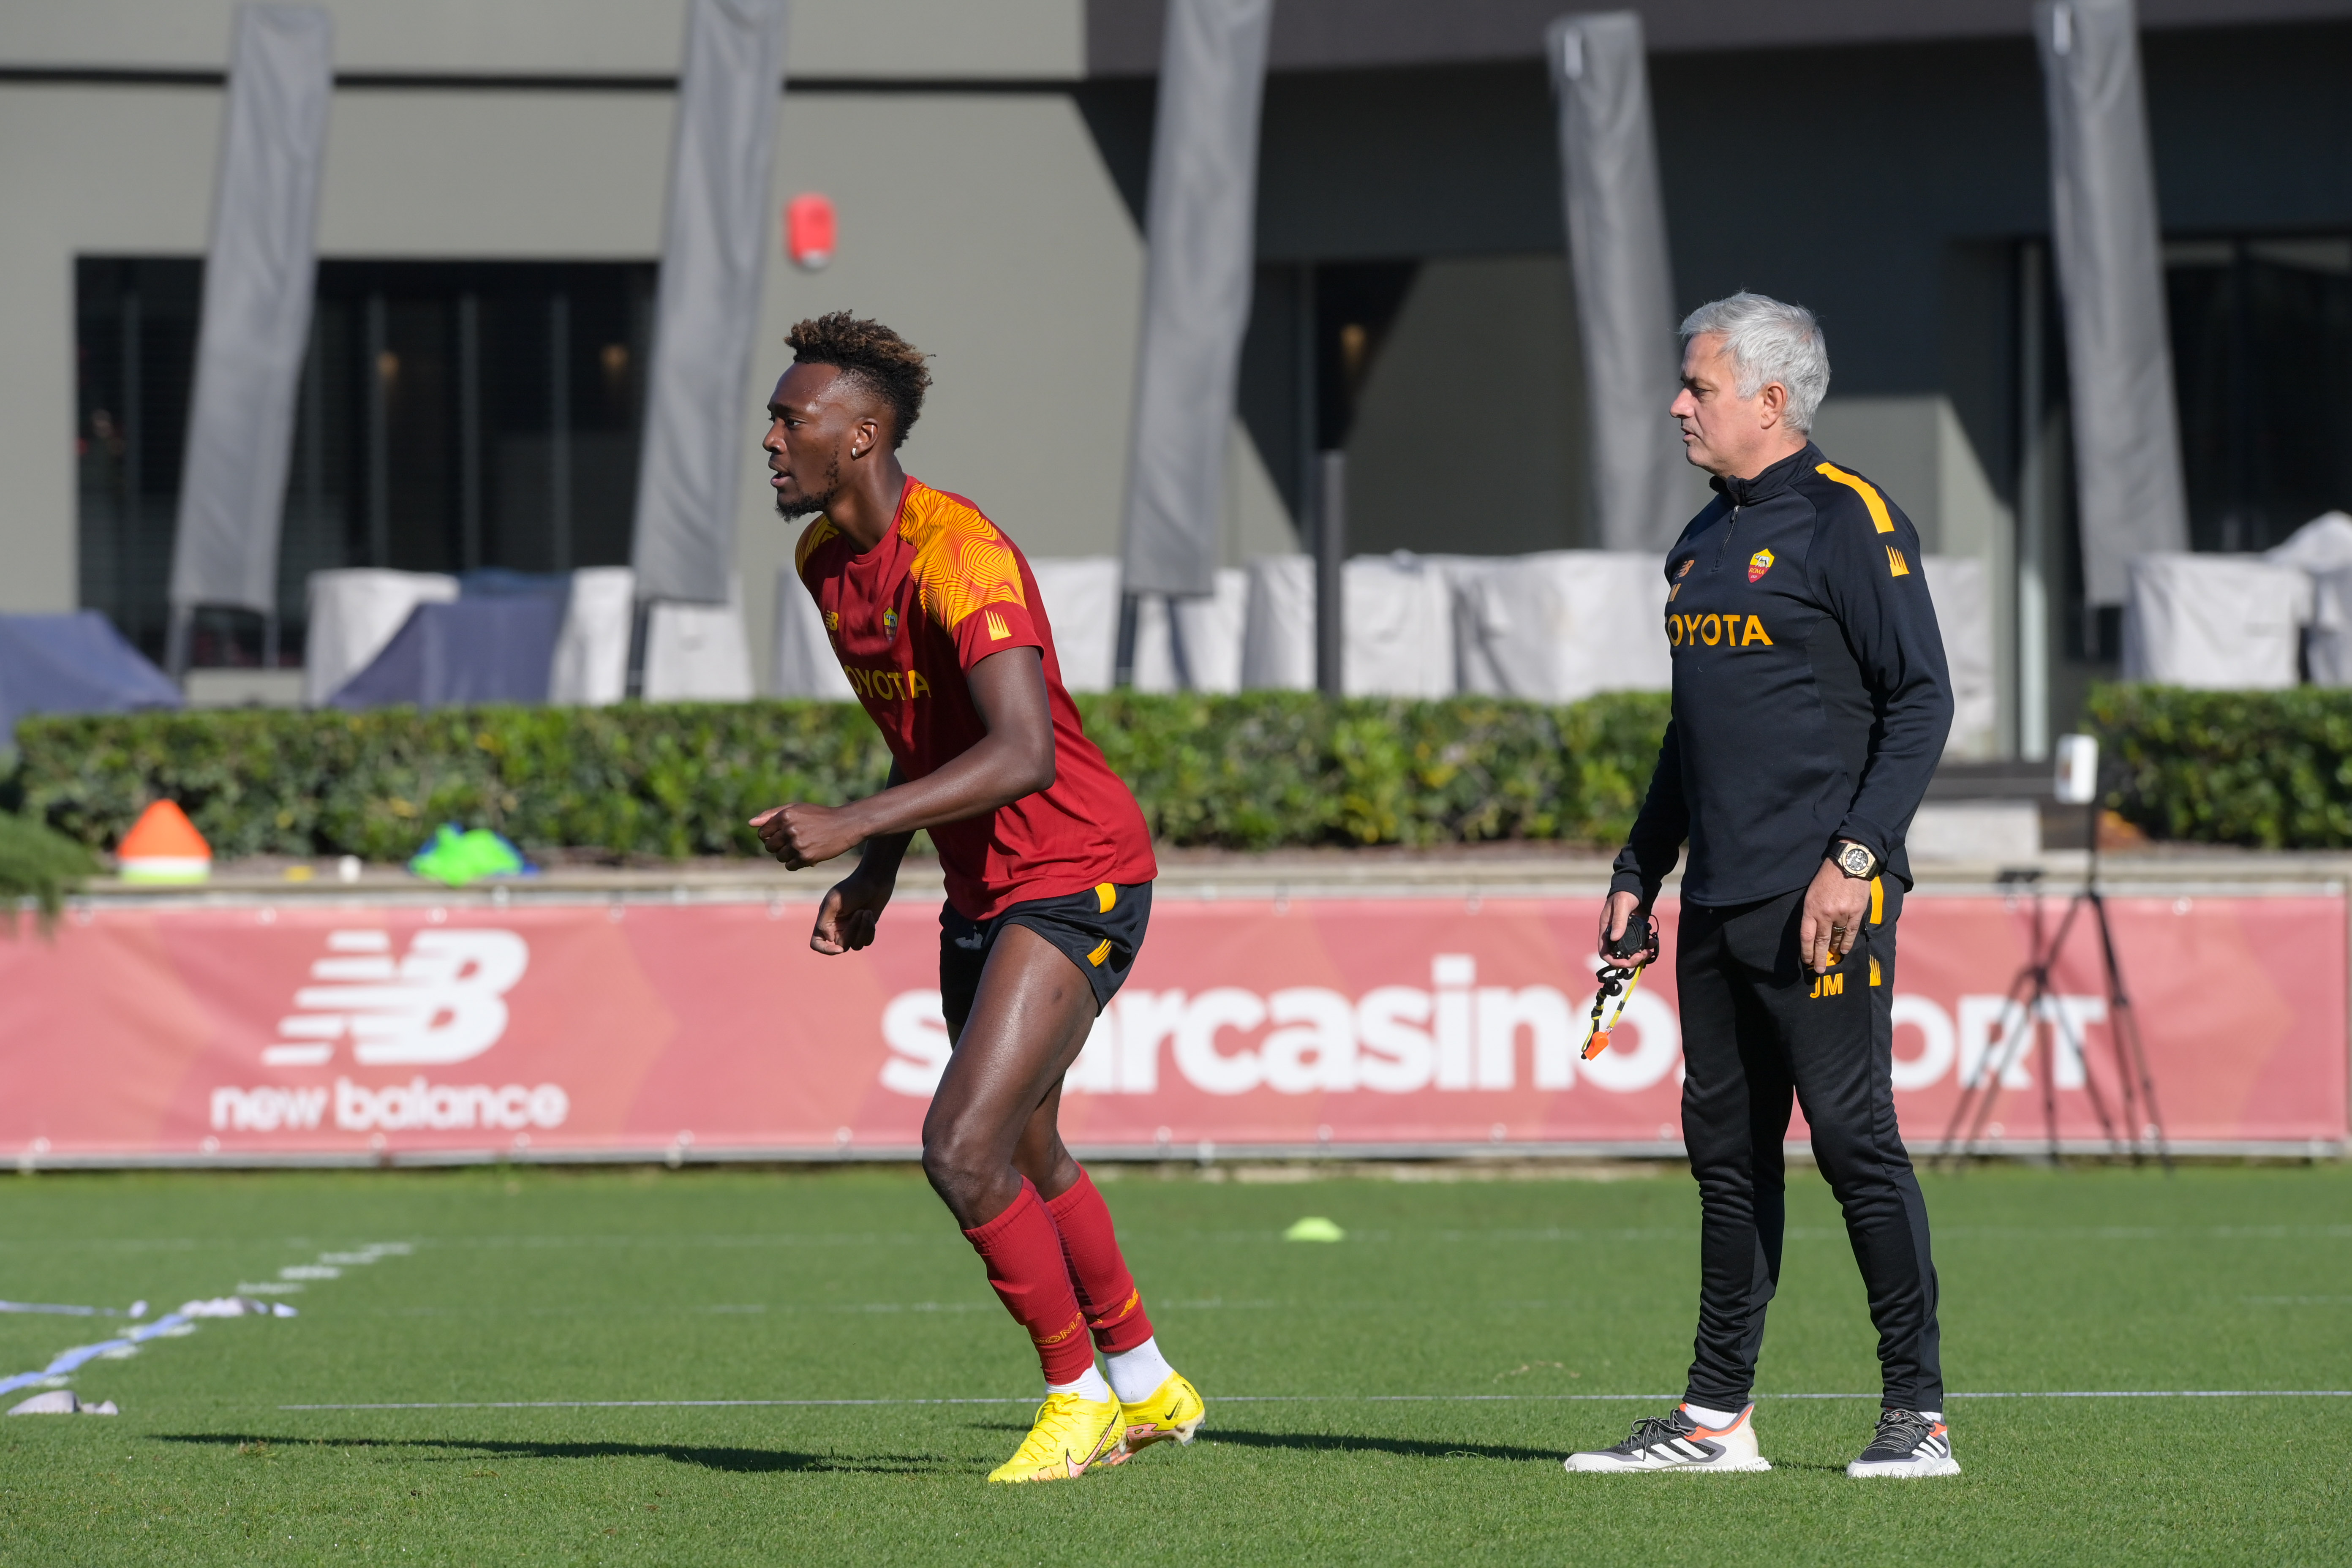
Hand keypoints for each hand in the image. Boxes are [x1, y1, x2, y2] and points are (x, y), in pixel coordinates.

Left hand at [750, 802, 863, 868]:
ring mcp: (798, 844)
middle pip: (769, 847)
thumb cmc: (819, 816)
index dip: (770, 837)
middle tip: (793, 842)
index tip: (781, 836)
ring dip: (788, 855)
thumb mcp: (796, 809)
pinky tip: (808, 855)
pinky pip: (790, 866)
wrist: (845, 825)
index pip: (762, 833)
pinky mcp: (806, 857)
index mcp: (785, 815)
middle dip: (778, 847)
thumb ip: (771, 815)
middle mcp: (789, 829)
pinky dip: (796, 863)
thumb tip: (750, 824)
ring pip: (779, 857)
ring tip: (802, 847)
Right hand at [810, 873, 890, 954]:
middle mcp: (837, 928)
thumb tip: (828, 940)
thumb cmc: (852, 888)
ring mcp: (852, 930)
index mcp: (825, 921)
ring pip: (856, 946)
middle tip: (860, 912)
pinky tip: (870, 913)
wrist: (874, 879)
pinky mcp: (865, 929)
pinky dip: (870, 929)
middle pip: (842, 945)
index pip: (817, 943)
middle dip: (853, 930)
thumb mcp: (834, 902)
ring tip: (866, 911)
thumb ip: (824, 922)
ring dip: (863, 929)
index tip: (838, 949)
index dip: (825, 950)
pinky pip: (867, 941)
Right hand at [1598, 890, 1657, 963]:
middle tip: (1642, 956)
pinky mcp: (1636, 933)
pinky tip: (1653, 942)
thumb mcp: (1621, 905)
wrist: (1637, 887)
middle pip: (1619, 956)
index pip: (1604, 952)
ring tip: (1650, 950)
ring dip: (1641, 955)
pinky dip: (1647, 947)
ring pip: (1631, 953)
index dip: (1613, 961)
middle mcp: (1615, 935)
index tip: (1626, 962)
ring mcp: (1626, 935)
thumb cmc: (1625, 894)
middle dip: (1630, 960)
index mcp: (1606, 930)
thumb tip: (1615, 938)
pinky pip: (1641, 946)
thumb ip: (1619, 921)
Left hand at [1799, 857, 1872, 973]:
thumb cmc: (1827, 877)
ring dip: (1833, 950)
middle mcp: (1825, 914)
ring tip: (1831, 959)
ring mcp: (1842, 915)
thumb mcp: (1812, 892)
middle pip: (1821, 942)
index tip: (1806, 961)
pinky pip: (1850, 933)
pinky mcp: (1856, 913)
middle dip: (1819, 958)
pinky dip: (1847, 944)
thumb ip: (1811, 911)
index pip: (1806, 936)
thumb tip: (1812, 930)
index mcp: (1811, 908)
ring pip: (1836, 938)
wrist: (1849, 864)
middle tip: (1819, 970)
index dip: (1806, 951)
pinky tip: (1844, 951)